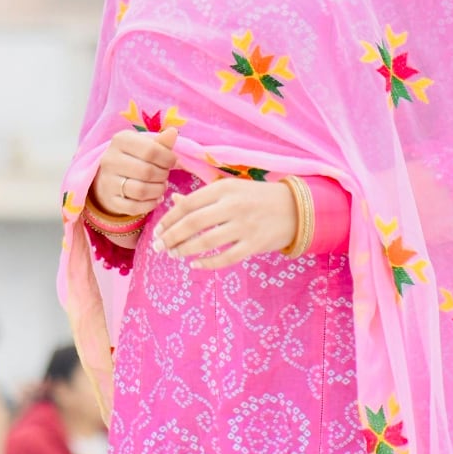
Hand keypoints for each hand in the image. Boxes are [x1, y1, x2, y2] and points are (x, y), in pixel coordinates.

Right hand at [90, 126, 176, 218]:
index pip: (150, 150)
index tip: (172, 161)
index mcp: (120, 140)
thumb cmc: (134, 157)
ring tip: (161, 186)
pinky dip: (150, 204)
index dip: (167, 158)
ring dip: (158, 190)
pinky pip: (134, 207)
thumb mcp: (145, 145)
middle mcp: (110, 160)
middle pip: (146, 172)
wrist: (110, 177)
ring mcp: (108, 182)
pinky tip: (155, 198)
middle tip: (165, 174)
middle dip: (163, 175)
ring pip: (141, 191)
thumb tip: (173, 132)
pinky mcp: (111, 200)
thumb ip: (161, 142)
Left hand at [153, 177, 295, 268]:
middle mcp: (233, 206)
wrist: (295, 208)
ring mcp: (245, 226)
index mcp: (224, 188)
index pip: (188, 204)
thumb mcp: (230, 189)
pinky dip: (207, 263)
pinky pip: (226, 258)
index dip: (168, 219)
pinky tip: (195, 265)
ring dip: (185, 250)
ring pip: (206, 242)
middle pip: (193, 223)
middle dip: (171, 237)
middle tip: (159, 247)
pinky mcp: (254, 245)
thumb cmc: (256, 197)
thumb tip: (172, 201)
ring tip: (174, 255)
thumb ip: (202, 197)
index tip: (157, 231)